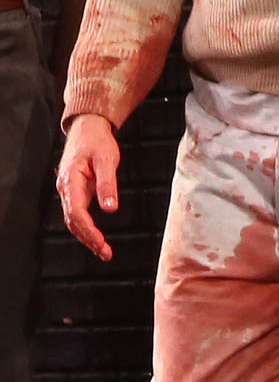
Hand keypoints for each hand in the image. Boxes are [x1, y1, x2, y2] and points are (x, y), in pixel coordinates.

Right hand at [56, 114, 119, 261]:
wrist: (88, 128)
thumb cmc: (97, 141)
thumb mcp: (107, 158)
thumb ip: (108, 183)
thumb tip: (110, 208)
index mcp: (71, 179)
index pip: (76, 212)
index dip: (88, 230)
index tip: (101, 243)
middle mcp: (66, 188)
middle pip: (73, 221)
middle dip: (88, 239)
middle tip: (105, 253)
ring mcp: (68, 190)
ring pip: (73, 220)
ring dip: (86, 236)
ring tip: (103, 250)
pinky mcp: (74, 191)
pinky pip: (77, 213)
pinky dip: (86, 227)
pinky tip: (96, 236)